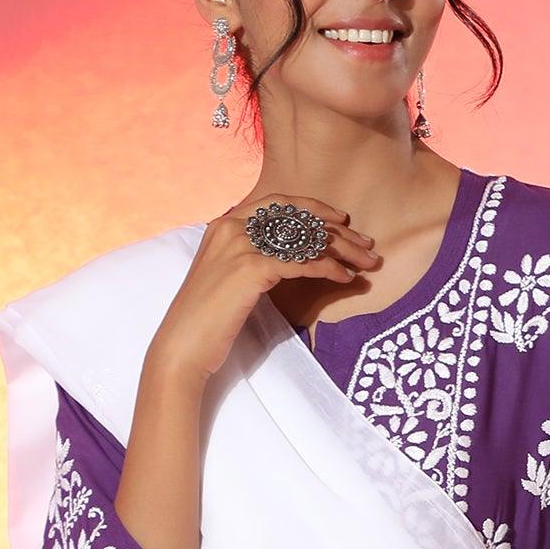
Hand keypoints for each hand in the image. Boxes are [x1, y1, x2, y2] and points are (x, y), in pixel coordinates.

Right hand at [147, 194, 381, 382]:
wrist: (183, 346)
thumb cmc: (206, 319)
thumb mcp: (227, 277)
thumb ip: (250, 257)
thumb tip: (287, 256)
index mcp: (224, 223)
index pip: (278, 202)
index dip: (313, 208)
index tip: (341, 220)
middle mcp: (231, 226)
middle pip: (297, 218)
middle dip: (337, 230)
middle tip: (366, 244)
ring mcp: (240, 245)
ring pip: (304, 238)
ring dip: (341, 250)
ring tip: (365, 262)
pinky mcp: (251, 268)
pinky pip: (302, 262)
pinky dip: (328, 268)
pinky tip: (345, 277)